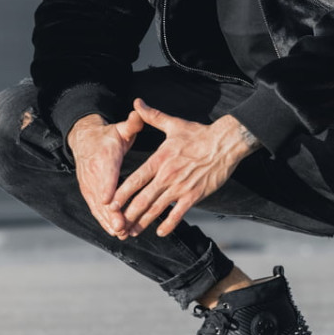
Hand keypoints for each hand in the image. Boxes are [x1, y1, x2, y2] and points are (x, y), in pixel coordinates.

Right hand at [67, 110, 144, 239]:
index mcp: (103, 158)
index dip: (106, 189)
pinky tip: (115, 232)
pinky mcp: (88, 192)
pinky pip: (95, 209)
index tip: (111, 203)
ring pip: (97, 206)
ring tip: (121, 234)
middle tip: (121, 227)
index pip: (104, 175)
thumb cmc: (108, 136)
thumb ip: (132, 124)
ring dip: (108, 221)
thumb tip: (139, 113)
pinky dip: (104, 221)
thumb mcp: (121, 128)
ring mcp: (89, 185)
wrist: (85, 141)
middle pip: (100, 196)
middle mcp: (93, 174)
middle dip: (110, 213)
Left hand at [109, 99, 259, 238]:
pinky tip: (160, 232)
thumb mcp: (173, 124)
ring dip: (143, 222)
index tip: (109, 203)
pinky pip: (178, 213)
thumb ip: (152, 116)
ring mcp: (181, 187)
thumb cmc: (199, 134)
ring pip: (157, 209)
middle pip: (143, 199)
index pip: (136, 179)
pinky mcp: (194, 195)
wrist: (224, 143)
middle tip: (117, 225)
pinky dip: (168, 224)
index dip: (121, 193)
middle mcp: (167, 175)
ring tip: (132, 232)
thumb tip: (137, 102)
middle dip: (128, 214)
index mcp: (160, 159)